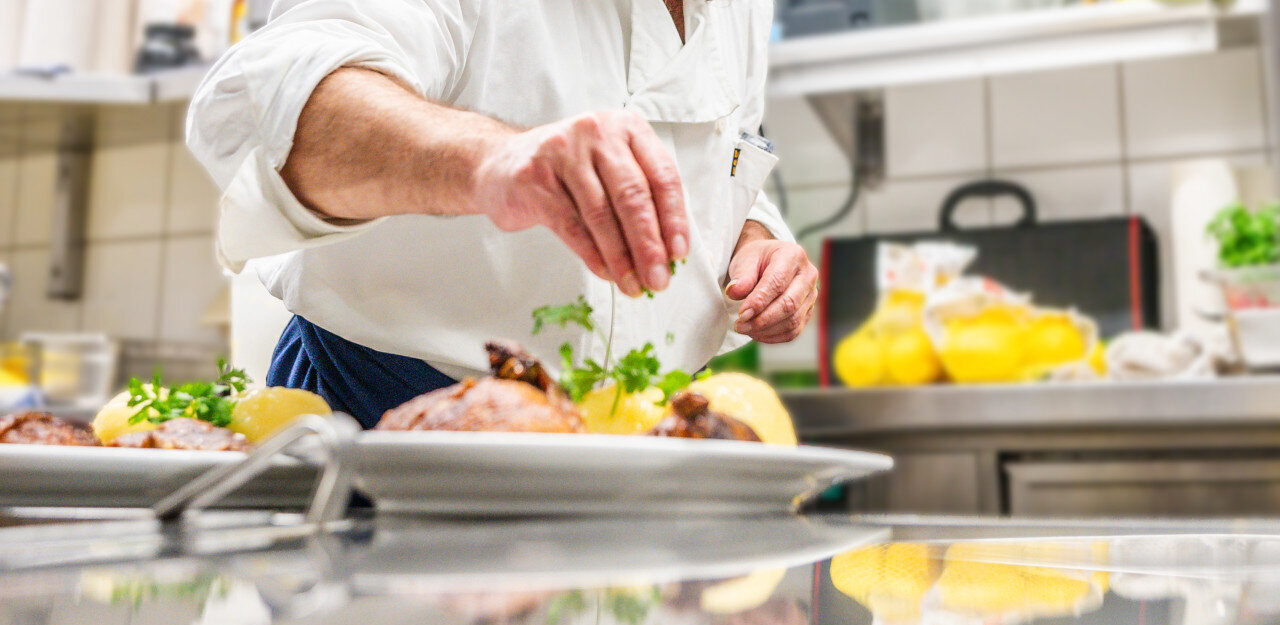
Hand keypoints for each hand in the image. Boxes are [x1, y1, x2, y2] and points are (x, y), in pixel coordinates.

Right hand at [472, 110, 688, 296]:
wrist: (501, 163)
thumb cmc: (566, 170)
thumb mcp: (609, 168)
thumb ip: (639, 198)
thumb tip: (667, 250)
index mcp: (627, 128)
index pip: (662, 176)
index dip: (674, 219)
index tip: (679, 252)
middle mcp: (597, 133)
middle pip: (633, 196)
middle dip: (649, 244)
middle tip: (659, 278)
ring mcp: (563, 153)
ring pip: (601, 214)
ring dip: (621, 257)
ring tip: (633, 284)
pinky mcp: (536, 179)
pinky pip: (571, 225)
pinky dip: (592, 255)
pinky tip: (606, 272)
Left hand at [726, 228, 818, 343]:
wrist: (767, 263)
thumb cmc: (756, 260)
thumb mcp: (745, 260)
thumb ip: (741, 276)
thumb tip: (734, 292)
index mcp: (793, 256)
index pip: (777, 283)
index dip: (759, 301)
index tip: (741, 314)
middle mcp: (808, 275)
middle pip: (789, 304)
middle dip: (762, 320)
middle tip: (740, 326)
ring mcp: (811, 295)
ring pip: (793, 321)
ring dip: (767, 330)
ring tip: (745, 329)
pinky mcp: (808, 311)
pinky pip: (794, 331)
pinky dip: (774, 337)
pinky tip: (757, 334)